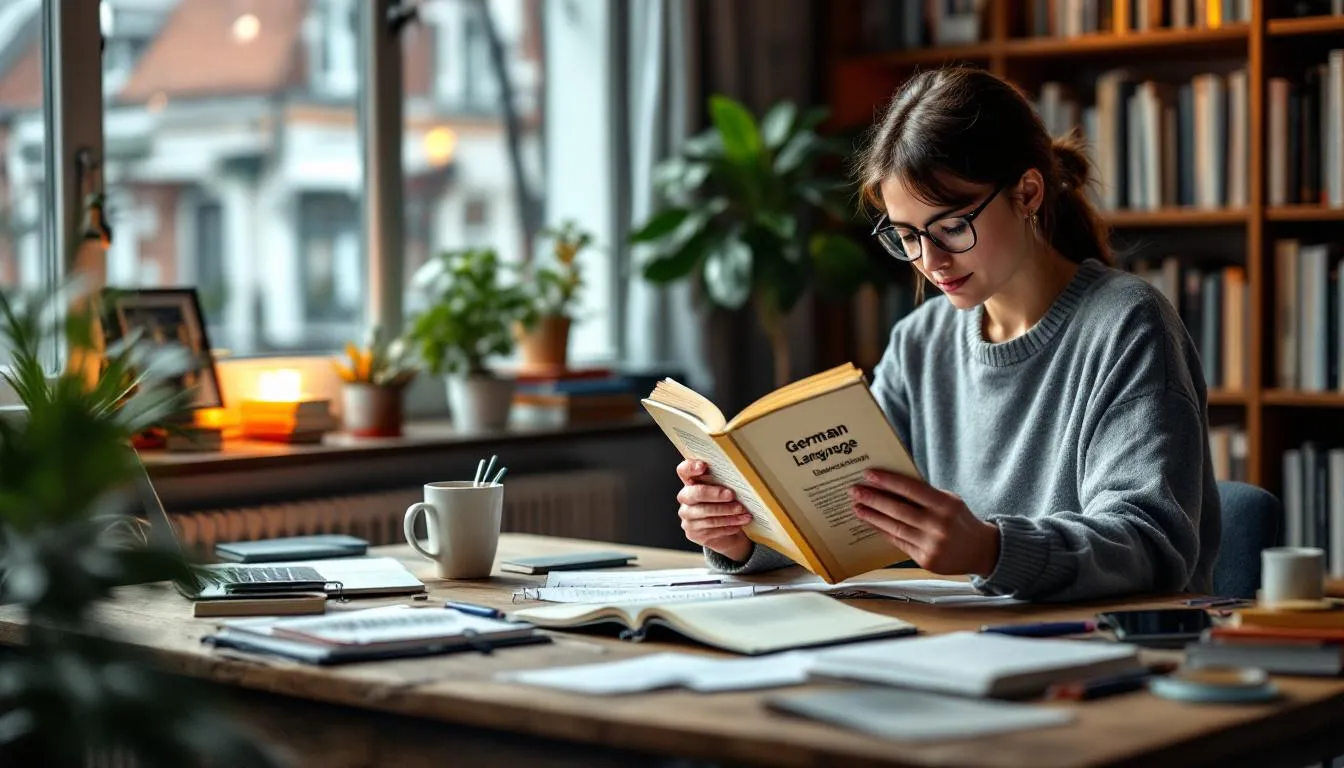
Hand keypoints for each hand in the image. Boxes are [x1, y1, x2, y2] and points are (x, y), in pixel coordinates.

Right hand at [676, 460, 753, 562]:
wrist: (724, 533)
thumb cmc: (725, 506)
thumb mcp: (724, 491)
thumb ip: (725, 483)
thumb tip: (742, 478)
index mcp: (691, 482)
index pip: (684, 470)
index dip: (691, 467)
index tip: (703, 466)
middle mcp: (685, 498)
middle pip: (695, 493)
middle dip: (715, 494)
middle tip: (731, 495)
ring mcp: (687, 516)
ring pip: (706, 514)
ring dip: (727, 513)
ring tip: (743, 512)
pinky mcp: (693, 533)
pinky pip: (711, 529)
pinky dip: (728, 526)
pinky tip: (739, 523)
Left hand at [848, 469, 1000, 576]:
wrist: (982, 550)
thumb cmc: (960, 520)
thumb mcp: (950, 501)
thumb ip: (925, 495)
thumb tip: (890, 485)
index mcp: (946, 505)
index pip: (912, 489)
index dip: (888, 481)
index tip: (868, 474)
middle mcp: (939, 525)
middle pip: (899, 510)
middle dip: (873, 499)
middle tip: (854, 491)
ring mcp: (932, 545)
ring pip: (895, 528)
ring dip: (873, 517)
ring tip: (857, 507)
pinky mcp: (926, 561)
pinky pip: (899, 543)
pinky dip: (884, 532)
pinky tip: (872, 523)